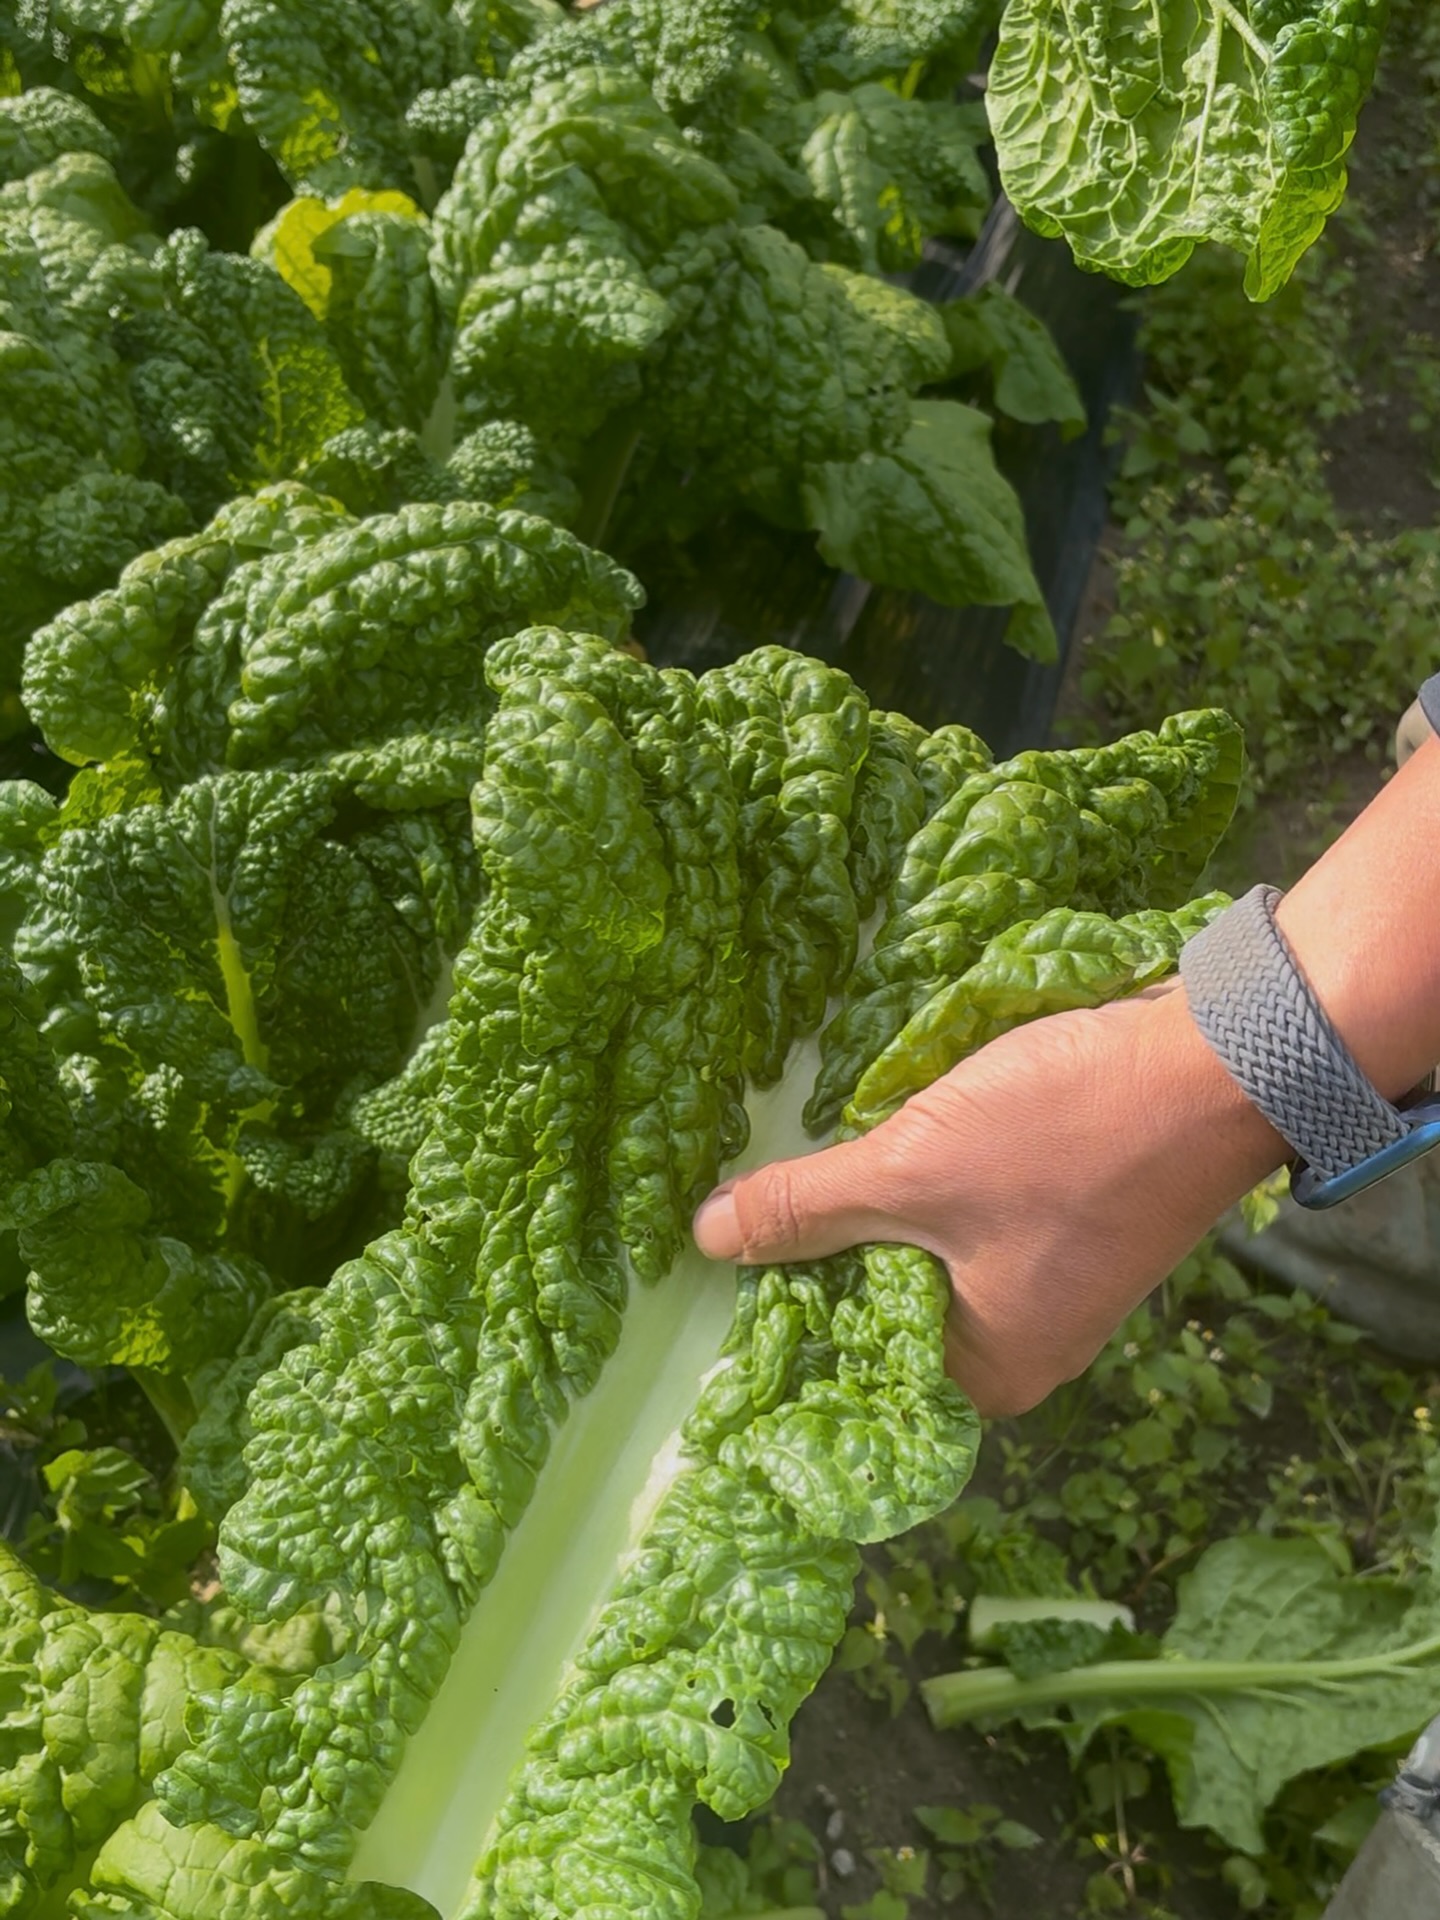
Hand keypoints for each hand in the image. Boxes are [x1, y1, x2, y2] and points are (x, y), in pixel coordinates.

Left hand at [694, 983, 1284, 1417]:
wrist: (1221, 1062)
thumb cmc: (1063, 1135)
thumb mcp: (910, 1168)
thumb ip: (803, 1207)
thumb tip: (705, 1238)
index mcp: (986, 1371)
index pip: (850, 1361)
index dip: (781, 1307)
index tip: (717, 1260)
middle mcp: (1020, 1345)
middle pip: (882, 1305)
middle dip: (823, 1245)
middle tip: (741, 1194)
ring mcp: (1049, 1282)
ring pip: (922, 1251)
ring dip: (872, 1202)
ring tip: (800, 1155)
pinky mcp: (1066, 1220)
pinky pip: (965, 1215)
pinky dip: (922, 1180)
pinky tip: (881, 1131)